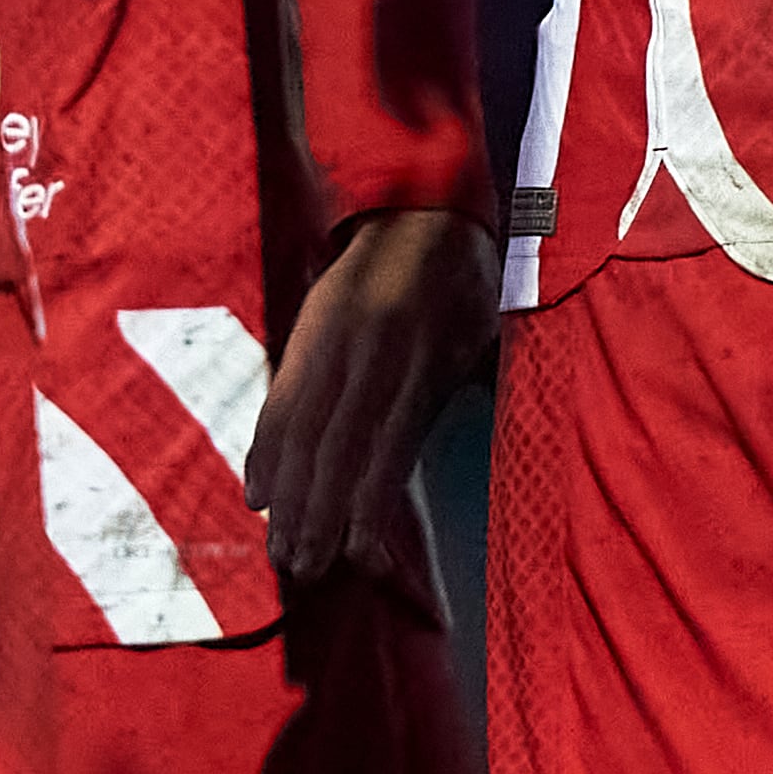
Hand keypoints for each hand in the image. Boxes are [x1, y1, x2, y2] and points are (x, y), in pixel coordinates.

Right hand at [245, 206, 496, 584]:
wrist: (419, 202)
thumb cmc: (469, 284)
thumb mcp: (490, 334)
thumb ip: (483, 394)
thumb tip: (516, 461)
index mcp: (421, 355)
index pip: (386, 443)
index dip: (367, 504)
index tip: (358, 559)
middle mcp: (369, 350)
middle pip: (333, 444)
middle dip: (314, 513)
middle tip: (301, 571)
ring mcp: (330, 338)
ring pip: (299, 427)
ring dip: (285, 493)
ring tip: (277, 547)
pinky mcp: (305, 331)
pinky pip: (279, 397)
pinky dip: (264, 448)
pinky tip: (256, 490)